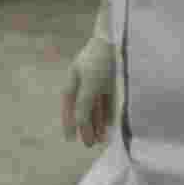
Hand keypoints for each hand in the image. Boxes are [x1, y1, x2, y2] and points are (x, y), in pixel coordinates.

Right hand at [62, 4, 115, 147]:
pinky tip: (110, 125)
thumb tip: (80, 124)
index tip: (70, 139)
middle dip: (85, 126)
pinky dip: (107, 113)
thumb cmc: (98, 61)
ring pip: (95, 106)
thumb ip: (84, 105)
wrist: (115, 40)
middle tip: (89, 145)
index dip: (69, 121)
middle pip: (82, 107)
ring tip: (101, 139)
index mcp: (73, 80)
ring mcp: (97, 81)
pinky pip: (106, 101)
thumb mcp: (90, 85)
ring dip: (97, 122)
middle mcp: (83, 81)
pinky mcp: (110, 81)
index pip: (69, 105)